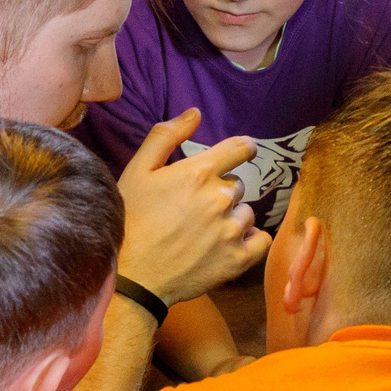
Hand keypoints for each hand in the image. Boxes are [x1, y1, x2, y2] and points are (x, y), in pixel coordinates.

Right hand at [115, 108, 269, 304]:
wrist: (131, 278)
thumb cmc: (130, 221)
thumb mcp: (137, 171)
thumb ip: (165, 136)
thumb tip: (195, 113)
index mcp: (199, 173)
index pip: (239, 148)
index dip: (243, 148)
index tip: (244, 152)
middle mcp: (220, 199)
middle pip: (236, 185)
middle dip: (220, 192)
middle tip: (194, 209)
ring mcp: (231, 231)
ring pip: (246, 213)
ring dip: (232, 218)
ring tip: (203, 231)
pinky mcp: (238, 260)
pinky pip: (260, 240)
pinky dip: (249, 240)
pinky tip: (227, 244)